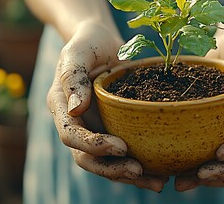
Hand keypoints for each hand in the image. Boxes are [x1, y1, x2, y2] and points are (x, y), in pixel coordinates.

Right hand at [46, 20, 166, 191]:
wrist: (102, 40)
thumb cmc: (87, 42)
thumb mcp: (77, 52)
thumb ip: (73, 77)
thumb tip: (75, 108)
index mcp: (61, 106)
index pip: (71, 135)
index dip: (93, 145)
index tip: (120, 147)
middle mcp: (77, 122)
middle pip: (87, 158)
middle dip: (112, 168)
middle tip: (139, 171)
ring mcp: (95, 127)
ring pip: (106, 161)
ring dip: (129, 175)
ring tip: (158, 182)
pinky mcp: (113, 127)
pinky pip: (123, 152)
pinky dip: (139, 163)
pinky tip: (161, 171)